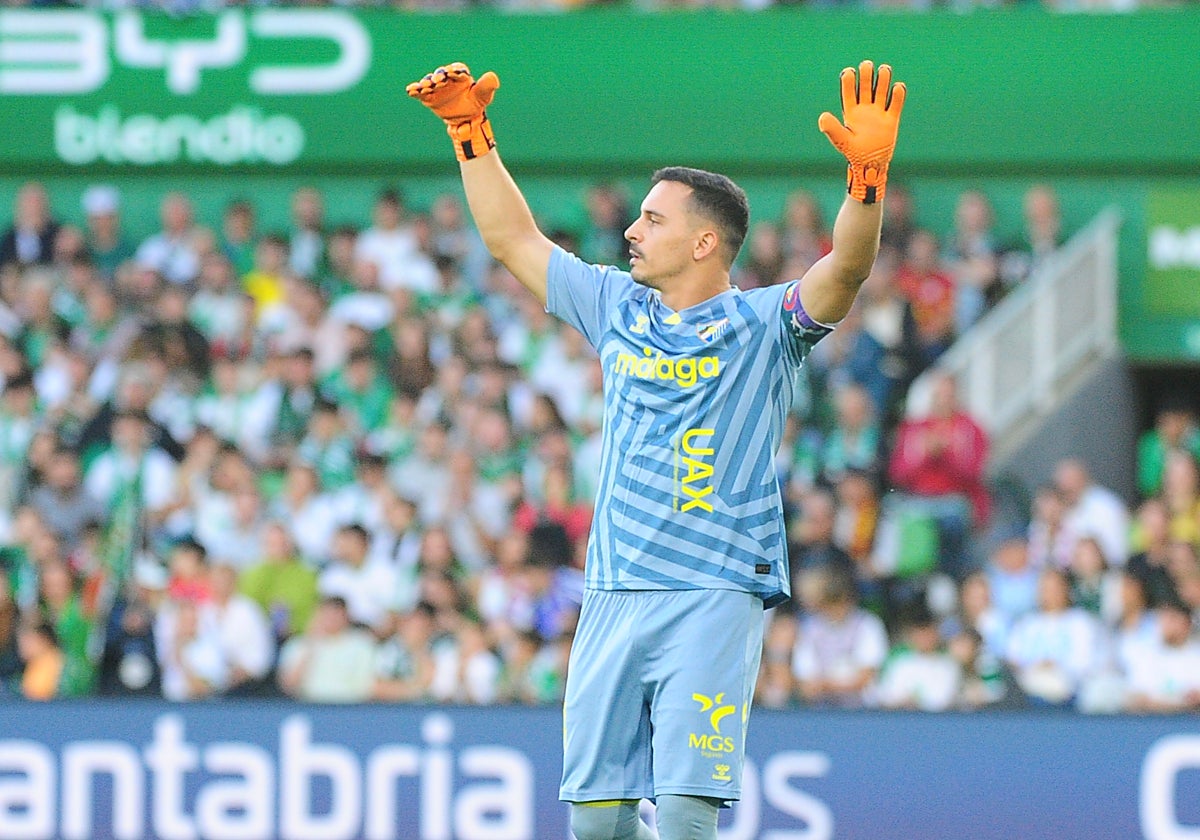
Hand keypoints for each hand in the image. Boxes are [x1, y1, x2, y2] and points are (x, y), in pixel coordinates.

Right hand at [407, 62, 499, 161]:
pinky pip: (420, 92)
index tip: (451, 72)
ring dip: (426, 83)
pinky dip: (415, 90)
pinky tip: (410, 90)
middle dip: (438, 77)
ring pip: (429, 82)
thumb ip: (487, 86)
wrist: (465, 117)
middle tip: (437, 81)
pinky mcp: (428, 96)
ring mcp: (436, 87)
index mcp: (460, 74)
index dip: (454, 71)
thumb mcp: (483, 96)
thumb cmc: (476, 103)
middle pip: (441, 74)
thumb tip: (493, 77)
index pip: (457, 69)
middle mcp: (447, 78)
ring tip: (424, 87)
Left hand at [819, 60, 905, 204]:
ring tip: (884, 69)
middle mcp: (864, 109)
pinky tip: (897, 88)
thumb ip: (833, 129)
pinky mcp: (891, 119)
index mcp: (851, 112)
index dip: (848, 80)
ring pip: (881, 91)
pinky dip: (898, 95)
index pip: (849, 92)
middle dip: (866, 75)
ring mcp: (878, 113)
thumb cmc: (853, 154)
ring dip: (883, 79)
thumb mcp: (842, 141)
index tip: (849, 72)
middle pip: (866, 87)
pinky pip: (895, 104)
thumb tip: (822, 117)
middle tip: (867, 65)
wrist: (870, 166)